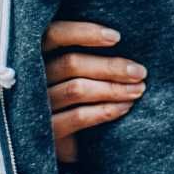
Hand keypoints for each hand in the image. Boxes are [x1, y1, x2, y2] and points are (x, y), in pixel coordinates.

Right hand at [43, 21, 145, 163]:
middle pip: (71, 63)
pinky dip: (105, 111)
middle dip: (111, 66)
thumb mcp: (79, 70)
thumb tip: (123, 40)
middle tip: (140, 72)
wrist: (67, 141)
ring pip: (77, 89)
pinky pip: (78, 116)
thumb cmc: (78, 93)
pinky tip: (124, 107)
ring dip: (113, 89)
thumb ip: (91, 53)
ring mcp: (38, 105)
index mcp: (40, 54)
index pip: (55, 33)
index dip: (84, 33)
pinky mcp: (47, 130)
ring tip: (138, 89)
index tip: (117, 37)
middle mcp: (34, 77)